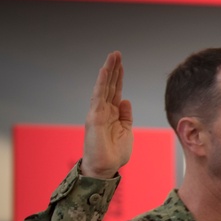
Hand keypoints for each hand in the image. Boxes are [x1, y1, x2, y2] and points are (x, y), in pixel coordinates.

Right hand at [81, 51, 132, 178]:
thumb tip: (126, 100)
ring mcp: (98, 112)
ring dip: (108, 71)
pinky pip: (98, 97)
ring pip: (103, 87)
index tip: (121, 64)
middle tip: (116, 53)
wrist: (106, 167)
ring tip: (112, 56)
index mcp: (112, 113)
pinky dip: (101, 83)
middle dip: (114, 69)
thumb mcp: (126, 131)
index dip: (119, 77)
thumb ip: (126, 115)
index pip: (116, 91)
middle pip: (109, 85)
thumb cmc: (115, 152)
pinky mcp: (94, 117)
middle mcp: (104, 110)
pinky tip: (105, 71)